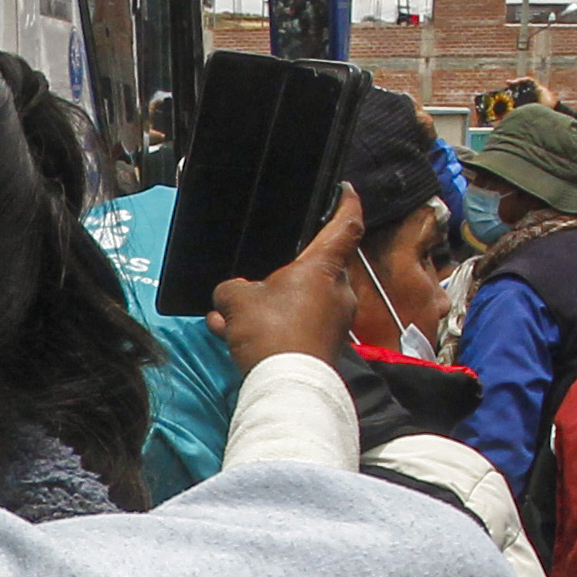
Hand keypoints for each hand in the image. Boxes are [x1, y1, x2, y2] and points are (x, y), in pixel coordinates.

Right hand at [207, 185, 366, 374]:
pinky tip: (234, 336)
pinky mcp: (326, 344)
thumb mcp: (236, 300)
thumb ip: (231, 289)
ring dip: (267, 306)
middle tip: (253, 280)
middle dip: (282, 274)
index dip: (347, 203)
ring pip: (299, 300)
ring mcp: (336, 319)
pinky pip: (295, 325)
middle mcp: (338, 290)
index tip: (345, 190)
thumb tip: (232, 294)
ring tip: (230, 318)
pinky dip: (270, 328)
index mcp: (323, 266)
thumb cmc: (271, 332)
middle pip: (314, 268)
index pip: (346, 225)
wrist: (288, 386)